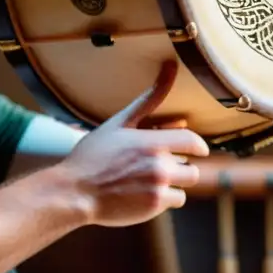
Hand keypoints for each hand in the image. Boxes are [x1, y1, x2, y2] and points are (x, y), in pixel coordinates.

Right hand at [59, 61, 209, 228]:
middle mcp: (159, 165)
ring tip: (148, 180)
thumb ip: (149, 99)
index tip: (197, 149)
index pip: (193, 142)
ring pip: (185, 185)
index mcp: (151, 141)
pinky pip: (175, 201)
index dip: (197, 146)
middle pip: (192, 168)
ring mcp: (158, 187)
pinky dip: (164, 198)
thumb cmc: (94, 154)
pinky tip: (142, 193)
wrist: (76, 191)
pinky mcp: (155, 206)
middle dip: (178, 166)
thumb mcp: (119, 123)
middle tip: (155, 166)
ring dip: (174, 183)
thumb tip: (170, 66)